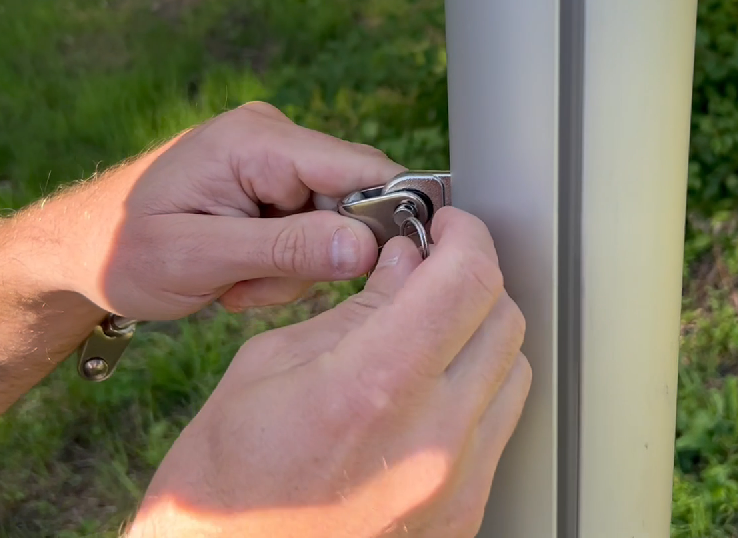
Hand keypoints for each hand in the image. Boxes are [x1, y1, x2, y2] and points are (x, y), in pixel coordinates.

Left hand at [52, 101, 403, 320]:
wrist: (79, 248)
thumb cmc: (121, 251)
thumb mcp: (198, 259)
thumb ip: (285, 250)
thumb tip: (366, 246)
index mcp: (256, 140)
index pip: (361, 167)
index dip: (387, 217)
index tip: (381, 271)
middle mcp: (273, 136)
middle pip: (352, 201)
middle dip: (316, 256)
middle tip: (250, 284)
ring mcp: (274, 158)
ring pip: (334, 223)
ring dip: (292, 268)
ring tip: (233, 280)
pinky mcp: (273, 182)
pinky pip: (311, 228)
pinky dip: (282, 262)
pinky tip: (236, 271)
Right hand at [128, 209, 531, 537]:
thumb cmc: (224, 480)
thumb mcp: (270, 365)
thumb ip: (357, 308)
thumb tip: (409, 261)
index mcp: (373, 386)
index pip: (468, 280)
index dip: (465, 237)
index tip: (448, 227)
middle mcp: (431, 439)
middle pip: (503, 318)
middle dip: (472, 277)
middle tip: (433, 267)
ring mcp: (456, 483)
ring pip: (514, 369)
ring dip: (480, 333)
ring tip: (430, 328)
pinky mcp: (464, 512)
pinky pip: (499, 426)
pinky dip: (477, 389)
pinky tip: (431, 384)